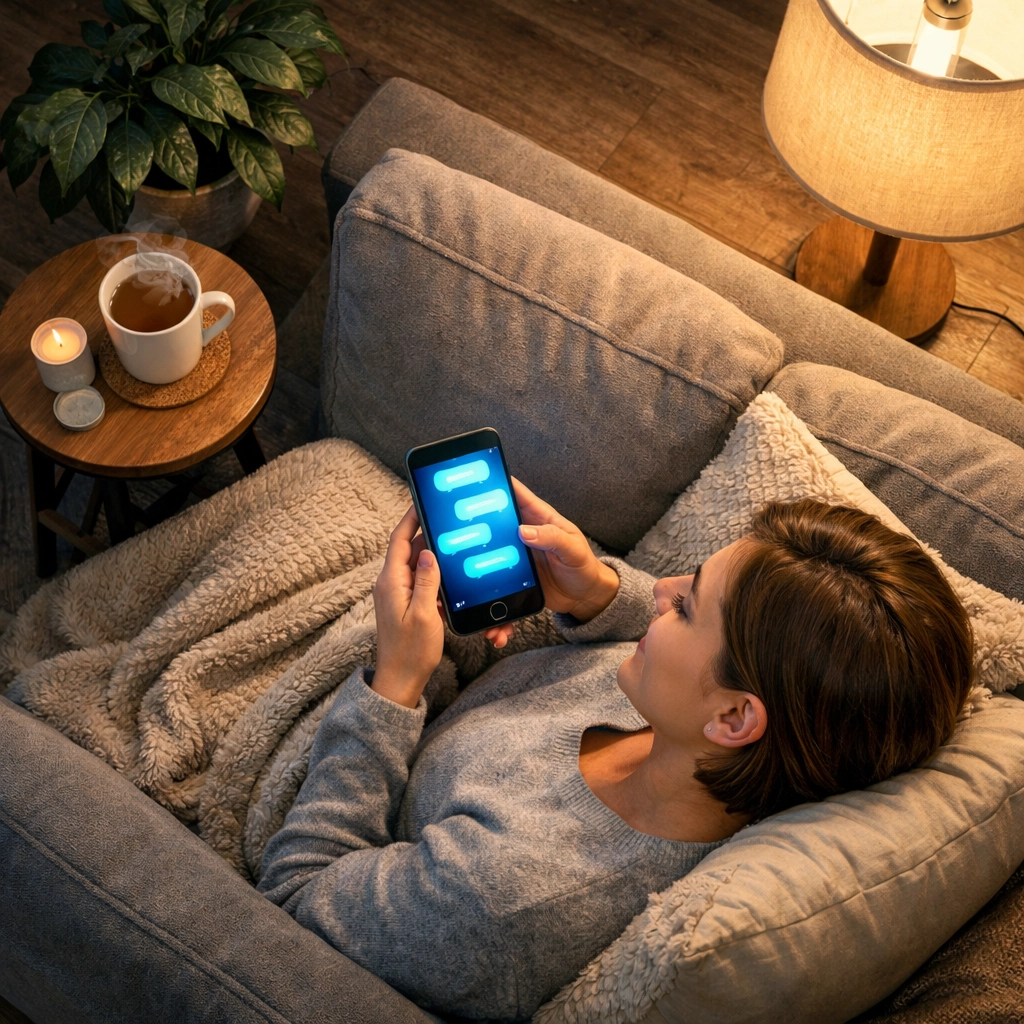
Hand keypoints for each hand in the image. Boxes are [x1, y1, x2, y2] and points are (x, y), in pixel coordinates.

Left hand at [371, 506, 444, 707]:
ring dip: (433, 557)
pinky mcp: (405, 604)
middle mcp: (391, 584)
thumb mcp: (425, 613)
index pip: (399, 540)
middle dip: (428, 535)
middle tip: (448, 521)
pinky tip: (451, 576)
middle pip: (409, 550)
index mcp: (391, 582)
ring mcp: (397, 594)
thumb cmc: (411, 652)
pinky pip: (420, 581)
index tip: (421, 500)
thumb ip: (427, 580)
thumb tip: (429, 552)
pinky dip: (434, 576)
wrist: (401, 680)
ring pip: (417, 566)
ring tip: (454, 544)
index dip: (410, 518)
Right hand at [483, 479, 618, 647]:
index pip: (511, 493)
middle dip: (469, 531)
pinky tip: (494, 626)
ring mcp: (513, 557)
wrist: (586, 597)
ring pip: (486, 559)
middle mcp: (521, 534)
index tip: (469, 482)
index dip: (492, 483)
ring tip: (468, 595)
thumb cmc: (584, 566)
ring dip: (475, 576)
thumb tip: (523, 530)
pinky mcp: (511, 580)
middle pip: (489, 526)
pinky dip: (492, 607)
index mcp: (536, 518)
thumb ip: (551, 537)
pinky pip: (495, 589)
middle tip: (449, 538)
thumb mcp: (572, 549)